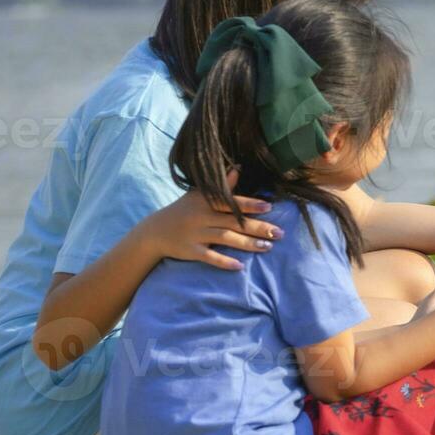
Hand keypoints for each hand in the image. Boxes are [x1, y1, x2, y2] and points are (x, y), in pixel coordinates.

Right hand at [140, 170, 284, 270]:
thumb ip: (221, 185)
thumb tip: (238, 168)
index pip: (231, 202)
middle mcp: (201, 216)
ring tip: (268, 247)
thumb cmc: (184, 210)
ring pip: (225, 238)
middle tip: (279, 233)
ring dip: (247, 244)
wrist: (154, 231)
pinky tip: (240, 266)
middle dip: (257, 227)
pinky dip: (224, 261)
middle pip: (234, 222)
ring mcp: (195, 234)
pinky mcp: (190, 251)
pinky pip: (209, 257)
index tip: (268, 207)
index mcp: (206, 201)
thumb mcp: (200, 195)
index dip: (249, 204)